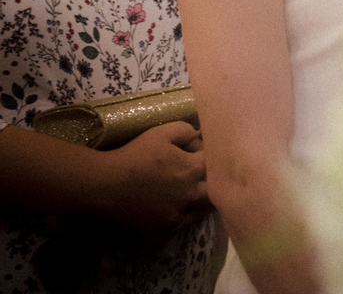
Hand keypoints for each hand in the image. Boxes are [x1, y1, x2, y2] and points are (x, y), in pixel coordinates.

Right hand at [102, 121, 210, 237]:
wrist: (107, 183)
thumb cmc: (136, 154)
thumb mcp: (162, 132)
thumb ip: (187, 131)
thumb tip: (200, 137)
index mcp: (191, 170)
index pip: (214, 164)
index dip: (209, 156)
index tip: (200, 153)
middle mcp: (189, 196)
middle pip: (213, 194)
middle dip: (212, 184)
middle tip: (204, 178)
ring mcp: (176, 217)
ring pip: (199, 214)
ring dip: (199, 203)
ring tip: (192, 194)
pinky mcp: (162, 231)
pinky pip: (178, 230)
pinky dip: (179, 221)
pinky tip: (174, 212)